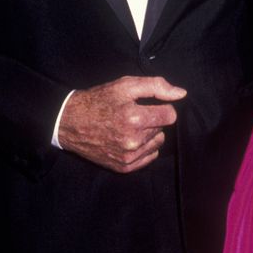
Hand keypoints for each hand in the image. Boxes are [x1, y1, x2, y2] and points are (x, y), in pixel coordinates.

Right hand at [59, 76, 186, 172]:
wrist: (71, 122)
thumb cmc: (99, 100)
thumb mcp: (125, 85)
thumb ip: (156, 86)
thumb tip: (181, 94)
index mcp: (134, 118)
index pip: (170, 115)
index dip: (161, 107)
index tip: (149, 105)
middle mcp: (133, 141)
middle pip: (162, 129)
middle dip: (152, 120)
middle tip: (132, 114)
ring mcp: (128, 156)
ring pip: (157, 143)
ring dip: (149, 135)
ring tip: (130, 127)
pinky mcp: (123, 167)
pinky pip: (149, 157)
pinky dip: (144, 148)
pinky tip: (129, 139)